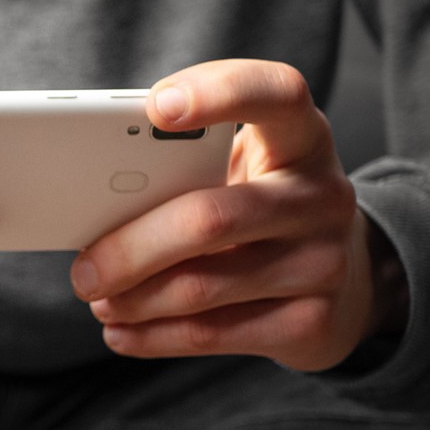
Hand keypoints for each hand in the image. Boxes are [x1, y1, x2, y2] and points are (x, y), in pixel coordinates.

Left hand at [70, 60, 406, 370]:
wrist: (345, 277)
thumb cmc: (263, 203)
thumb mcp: (243, 167)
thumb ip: (188, 163)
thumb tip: (96, 200)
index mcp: (302, 136)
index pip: (277, 93)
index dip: (218, 93)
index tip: (156, 106)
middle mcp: (322, 195)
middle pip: (211, 217)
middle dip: (132, 247)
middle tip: (84, 268)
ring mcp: (324, 262)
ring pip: (203, 286)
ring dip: (134, 298)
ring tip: (98, 297)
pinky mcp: (313, 321)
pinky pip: (214, 334)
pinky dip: (154, 336)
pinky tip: (122, 331)